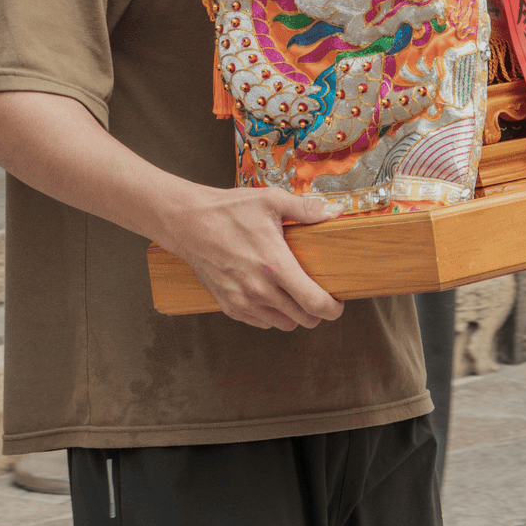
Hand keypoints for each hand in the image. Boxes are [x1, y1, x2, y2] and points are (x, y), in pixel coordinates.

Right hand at [156, 184, 345, 330]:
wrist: (188, 223)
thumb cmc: (228, 210)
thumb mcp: (271, 201)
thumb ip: (306, 209)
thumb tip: (336, 212)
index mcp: (274, 264)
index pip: (314, 302)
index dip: (332, 308)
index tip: (337, 303)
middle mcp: (259, 289)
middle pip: (303, 319)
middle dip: (316, 311)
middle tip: (317, 294)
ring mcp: (242, 301)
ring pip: (283, 324)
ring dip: (293, 314)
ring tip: (293, 292)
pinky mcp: (229, 306)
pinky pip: (261, 322)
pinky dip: (271, 314)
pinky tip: (270, 293)